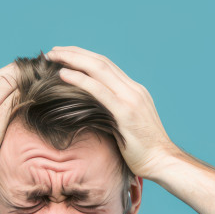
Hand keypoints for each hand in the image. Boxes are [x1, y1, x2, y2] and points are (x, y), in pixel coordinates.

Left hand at [44, 46, 177, 180]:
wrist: (162, 162)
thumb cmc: (143, 151)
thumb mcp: (127, 125)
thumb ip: (114, 113)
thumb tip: (94, 112)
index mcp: (134, 91)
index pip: (106, 66)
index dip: (84, 57)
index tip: (64, 55)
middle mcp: (133, 89)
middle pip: (101, 62)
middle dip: (75, 53)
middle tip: (52, 51)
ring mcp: (131, 99)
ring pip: (99, 70)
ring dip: (73, 60)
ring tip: (53, 56)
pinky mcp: (125, 113)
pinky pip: (98, 91)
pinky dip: (79, 80)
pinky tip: (63, 74)